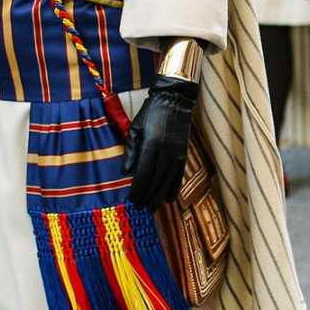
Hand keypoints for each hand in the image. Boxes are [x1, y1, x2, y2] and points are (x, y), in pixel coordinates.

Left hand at [123, 74, 199, 210]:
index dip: (137, 190)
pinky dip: (174, 188)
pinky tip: (169, 199)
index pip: (143, 174)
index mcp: (151, 144)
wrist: (175, 100)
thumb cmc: (151, 112)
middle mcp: (166, 152)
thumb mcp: (134, 128)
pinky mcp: (184, 154)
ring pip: (168, 181)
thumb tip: (125, 173)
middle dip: (147, 196)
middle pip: (156, 181)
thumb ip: (130, 151)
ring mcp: (177, 154)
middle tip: (141, 209)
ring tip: (153, 208)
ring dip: (160, 196)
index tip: (132, 201)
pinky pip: (179, 175)